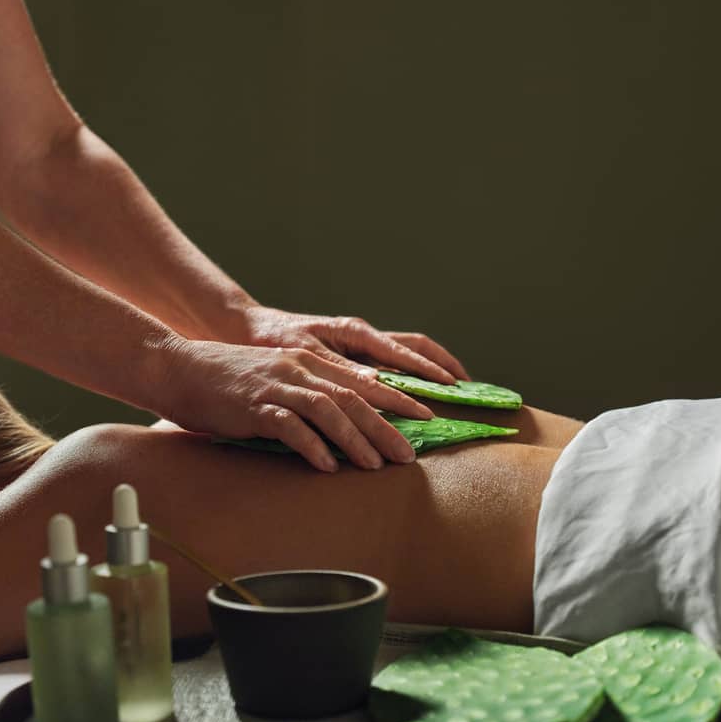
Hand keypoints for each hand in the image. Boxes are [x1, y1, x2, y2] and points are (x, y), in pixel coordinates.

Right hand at [156, 339, 438, 471]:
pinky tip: (328, 467)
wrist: (175, 368)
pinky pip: (289, 426)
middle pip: (353, 398)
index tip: (426, 418)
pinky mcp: (252, 405)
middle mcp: (296, 370)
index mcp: (306, 362)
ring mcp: (275, 386)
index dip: (397, 400)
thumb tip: (338, 429)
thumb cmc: (224, 381)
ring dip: (356, 439)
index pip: (361, 382)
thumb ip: (304, 398)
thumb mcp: (273, 381)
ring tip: (377, 465)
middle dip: (387, 426)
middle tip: (411, 454)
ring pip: (328, 410)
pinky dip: (311, 446)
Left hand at [234, 306, 469, 385]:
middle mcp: (363, 336)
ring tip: (456, 388)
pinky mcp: (353, 354)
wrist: (251, 329)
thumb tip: (377, 384)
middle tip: (469, 389)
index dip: (428, 373)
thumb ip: (341, 370)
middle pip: (416, 346)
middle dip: (443, 366)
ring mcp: (360, 344)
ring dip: (432, 368)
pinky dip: (411, 375)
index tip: (451, 391)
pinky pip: (391, 363)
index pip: (403, 353)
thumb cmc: (274, 340)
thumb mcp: (305, 354)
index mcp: (355, 332)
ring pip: (408, 352)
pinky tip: (420, 392)